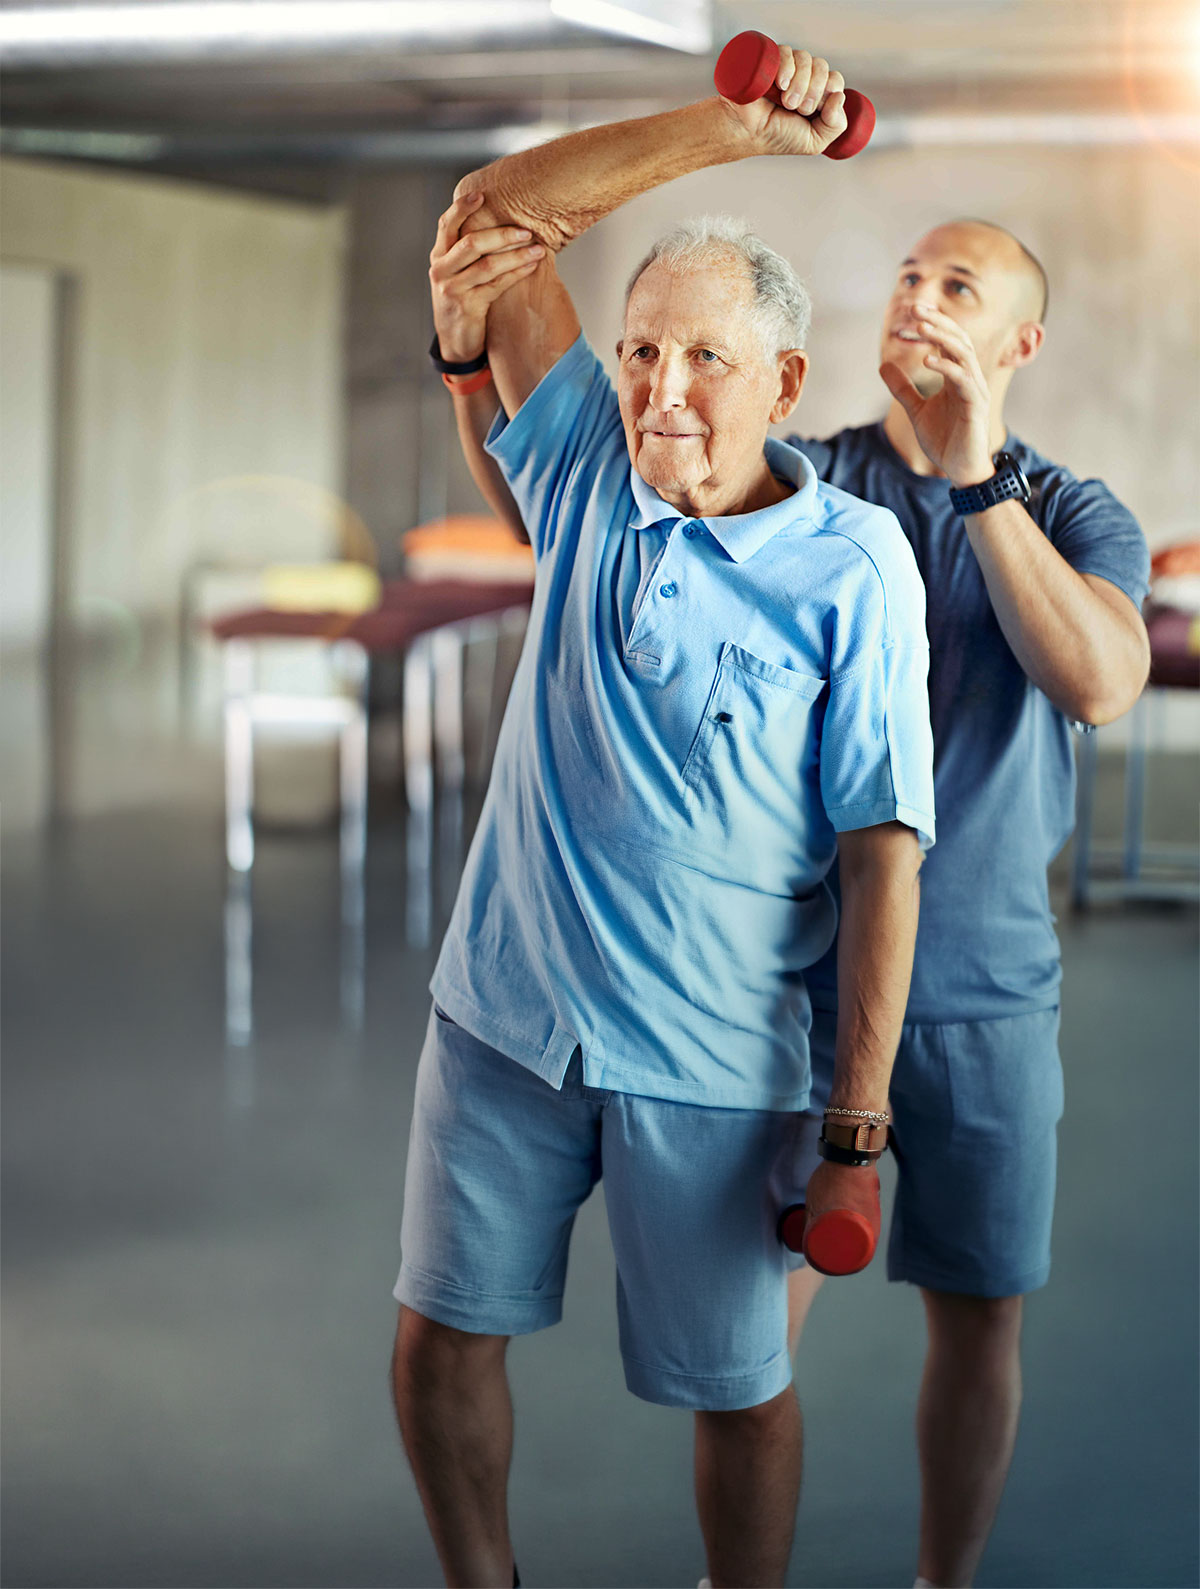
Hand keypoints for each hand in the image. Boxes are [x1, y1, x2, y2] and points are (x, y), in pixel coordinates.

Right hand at [429, 192, 545, 363]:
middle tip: (526, 230)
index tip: (481, 194)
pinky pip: (497, 286)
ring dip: (516, 255)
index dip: (462, 207)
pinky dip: (516, 274)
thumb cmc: (461, 299)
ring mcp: (453, 289)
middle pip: (471, 243)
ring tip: (538, 248)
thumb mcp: (456, 272)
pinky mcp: (468, 307)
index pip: (447, 224)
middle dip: (502, 234)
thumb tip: (497, 220)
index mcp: (438, 255)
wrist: (454, 340)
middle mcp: (442, 270)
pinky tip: (532, 267)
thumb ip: (467, 250)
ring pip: (488, 265)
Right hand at [718, 45, 847, 156]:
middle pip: (823, 68)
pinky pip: (788, 52)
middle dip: (814, 91)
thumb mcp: (814, 142)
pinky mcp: (771, 58)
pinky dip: (788, 68)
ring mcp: (787, 66)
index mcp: (816, 94)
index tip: (812, 111)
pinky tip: (780, 84)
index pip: (835, 80)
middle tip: (797, 109)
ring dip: (800, 84)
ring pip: (807, 59)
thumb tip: (839, 96)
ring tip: (785, 102)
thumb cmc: (777, 136)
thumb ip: (836, 125)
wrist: (747, 132)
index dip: (828, 93)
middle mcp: (803, 77)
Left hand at [879, 304, 994, 485]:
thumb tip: (883, 365)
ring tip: (921, 327)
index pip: (948, 341)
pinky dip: (947, 367)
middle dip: (937, 322)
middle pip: (957, 339)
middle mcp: (969, 378)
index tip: (913, 309)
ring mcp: (975, 390)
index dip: (933, 323)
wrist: (960, 470)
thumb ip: (902, 388)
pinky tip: (928, 360)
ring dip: (942, 338)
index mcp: (957, 376)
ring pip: (963, 354)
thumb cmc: (944, 441)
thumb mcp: (916, 410)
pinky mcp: (976, 406)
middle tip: (915, 308)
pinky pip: (963, 380)